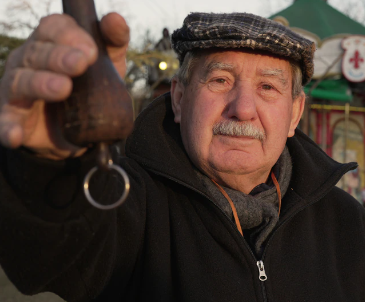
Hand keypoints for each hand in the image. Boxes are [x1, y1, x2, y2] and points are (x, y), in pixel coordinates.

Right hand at [0, 12, 129, 159]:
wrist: (76, 131)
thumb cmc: (88, 89)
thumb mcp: (106, 65)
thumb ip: (112, 43)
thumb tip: (115, 19)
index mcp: (51, 44)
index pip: (52, 28)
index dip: (70, 35)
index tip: (91, 50)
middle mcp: (29, 61)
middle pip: (37, 52)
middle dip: (58, 56)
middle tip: (80, 63)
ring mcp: (16, 89)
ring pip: (21, 81)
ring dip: (40, 84)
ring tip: (62, 89)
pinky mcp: (11, 117)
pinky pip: (4, 121)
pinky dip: (8, 127)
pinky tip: (15, 135)